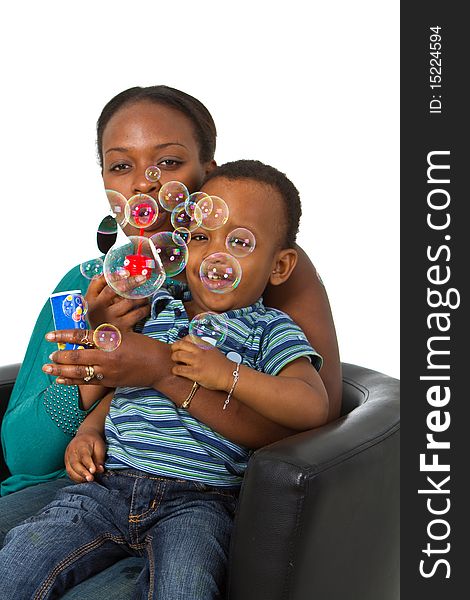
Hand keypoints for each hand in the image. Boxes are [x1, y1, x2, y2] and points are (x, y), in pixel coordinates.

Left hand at [43, 329, 167, 388]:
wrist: (159, 365)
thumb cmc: (144, 346)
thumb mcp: (124, 335)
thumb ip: (105, 336)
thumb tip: (83, 334)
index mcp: (111, 340)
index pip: (81, 336)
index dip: (63, 335)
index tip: (50, 335)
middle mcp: (107, 356)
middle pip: (77, 355)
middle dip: (60, 356)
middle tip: (50, 355)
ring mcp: (108, 371)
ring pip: (79, 371)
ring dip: (61, 370)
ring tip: (48, 368)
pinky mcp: (110, 382)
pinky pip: (87, 382)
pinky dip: (71, 382)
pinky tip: (60, 380)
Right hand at [65, 430, 105, 482]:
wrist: (85, 435)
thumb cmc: (94, 441)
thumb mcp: (100, 446)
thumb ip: (99, 459)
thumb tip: (100, 470)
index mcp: (81, 444)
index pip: (84, 455)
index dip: (88, 464)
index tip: (93, 471)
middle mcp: (72, 451)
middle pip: (75, 464)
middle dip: (83, 473)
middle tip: (91, 479)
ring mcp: (67, 457)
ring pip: (70, 469)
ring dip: (79, 477)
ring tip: (88, 480)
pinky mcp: (66, 462)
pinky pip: (69, 472)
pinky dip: (75, 477)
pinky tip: (83, 479)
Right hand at [85, 274, 149, 330]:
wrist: (102, 344)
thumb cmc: (101, 319)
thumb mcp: (94, 305)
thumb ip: (101, 290)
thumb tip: (116, 272)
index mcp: (89, 301)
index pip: (98, 282)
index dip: (113, 275)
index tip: (126, 272)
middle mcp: (97, 309)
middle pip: (114, 289)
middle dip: (130, 281)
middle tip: (142, 278)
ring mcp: (109, 319)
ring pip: (129, 301)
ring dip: (140, 296)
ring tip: (145, 295)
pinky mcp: (122, 328)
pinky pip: (138, 314)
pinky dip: (145, 308)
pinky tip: (146, 306)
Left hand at [170, 336, 233, 391]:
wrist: (230, 375)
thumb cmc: (221, 364)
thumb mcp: (213, 350)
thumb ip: (202, 347)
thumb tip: (191, 347)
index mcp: (204, 345)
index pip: (188, 337)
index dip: (181, 341)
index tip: (180, 346)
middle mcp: (200, 351)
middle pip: (179, 344)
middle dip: (174, 348)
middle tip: (174, 353)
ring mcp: (197, 362)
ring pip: (177, 355)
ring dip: (174, 358)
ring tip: (176, 362)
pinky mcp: (196, 373)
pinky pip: (179, 369)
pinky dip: (175, 370)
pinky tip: (177, 372)